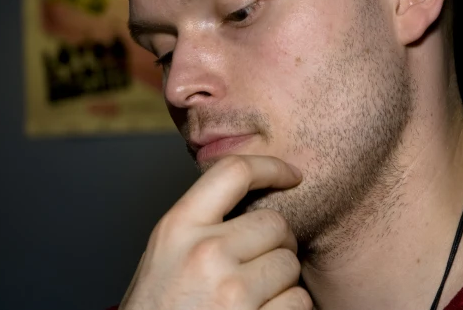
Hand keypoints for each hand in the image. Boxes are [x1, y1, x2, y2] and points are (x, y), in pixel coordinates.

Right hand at [119, 155, 312, 309]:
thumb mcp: (164, 256)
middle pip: (276, 223)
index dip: (271, 167)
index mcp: (177, 228)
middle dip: (276, 244)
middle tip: (257, 267)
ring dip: (282, 283)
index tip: (291, 174)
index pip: (233, 171)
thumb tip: (255, 197)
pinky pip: (298, 303)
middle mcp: (204, 252)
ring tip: (251, 300)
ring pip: (291, 264)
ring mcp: (231, 291)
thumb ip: (201, 224)